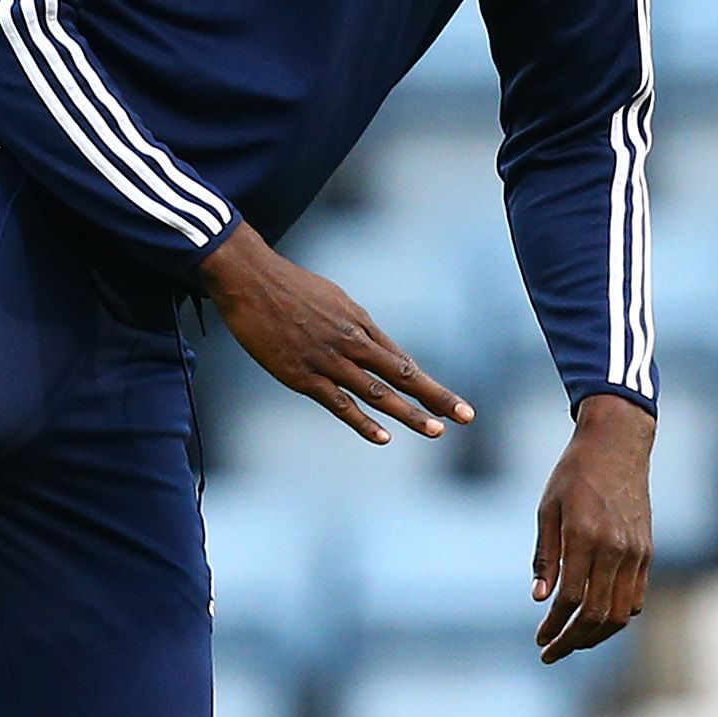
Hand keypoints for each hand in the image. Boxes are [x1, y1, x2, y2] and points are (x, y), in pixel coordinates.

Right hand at [199, 222, 471, 446]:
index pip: (401, 360)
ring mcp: (329, 360)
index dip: (427, 384)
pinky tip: (384, 437)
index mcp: (359, 324)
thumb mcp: (331, 299)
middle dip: (436, 397)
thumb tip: (367, 341)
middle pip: (402, 374)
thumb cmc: (288, 285)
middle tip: (467, 416)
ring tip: (437, 431)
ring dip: (409, 413)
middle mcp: (352, 342)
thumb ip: (350, 324)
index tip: (453, 403)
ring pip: (377, 392)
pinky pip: (339, 403)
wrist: (250, 279)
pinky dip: (362, 421)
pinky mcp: (303, 376)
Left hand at [533, 392, 653, 662]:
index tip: (540, 639)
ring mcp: (636, 552)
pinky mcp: (647, 552)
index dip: (555, 626)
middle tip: (550, 652)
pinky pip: (636, 597)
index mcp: (585, 536)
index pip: (571, 599)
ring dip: (596, 636)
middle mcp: (615, 549)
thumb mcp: (547, 509)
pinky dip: (618, 617)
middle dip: (572, 641)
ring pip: (621, 613)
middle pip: (598, 614)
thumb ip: (545, 555)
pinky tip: (596, 621)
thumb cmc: (573, 475)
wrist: (617, 446)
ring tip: (572, 642)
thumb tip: (540, 598)